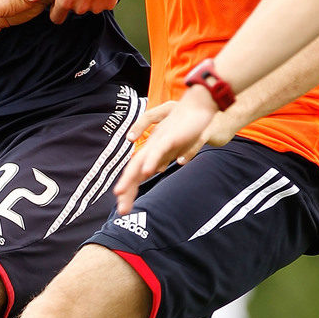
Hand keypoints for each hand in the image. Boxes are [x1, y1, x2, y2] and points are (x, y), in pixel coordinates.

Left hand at [29, 0, 126, 23]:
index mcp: (65, 1)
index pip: (56, 18)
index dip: (56, 10)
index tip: (60, 0)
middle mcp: (80, 7)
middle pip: (74, 11)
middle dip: (74, 1)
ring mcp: (96, 6)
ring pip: (89, 8)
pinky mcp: (110, 3)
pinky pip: (103, 4)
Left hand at [112, 90, 217, 213]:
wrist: (198, 106)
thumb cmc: (185, 127)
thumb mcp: (171, 148)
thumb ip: (161, 158)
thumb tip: (153, 171)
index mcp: (150, 152)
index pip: (135, 174)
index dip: (129, 191)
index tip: (124, 209)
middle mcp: (150, 148)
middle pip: (133, 171)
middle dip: (126, 191)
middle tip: (121, 211)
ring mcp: (159, 143)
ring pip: (140, 162)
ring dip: (130, 178)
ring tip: (120, 194)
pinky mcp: (170, 137)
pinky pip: (158, 150)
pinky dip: (151, 161)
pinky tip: (146, 172)